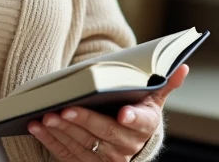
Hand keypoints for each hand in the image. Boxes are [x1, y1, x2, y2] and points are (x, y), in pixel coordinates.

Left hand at [26, 64, 188, 160]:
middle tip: (67, 108)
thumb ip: (164, 84)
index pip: (141, 123)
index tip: (123, 114)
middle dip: (84, 121)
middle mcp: (127, 146)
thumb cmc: (136, 112)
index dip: (132, 119)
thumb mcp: (152, 99)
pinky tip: (37, 125)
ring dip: (63, 131)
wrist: (127, 141)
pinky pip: (66, 154)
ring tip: (47, 114)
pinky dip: (50, 140)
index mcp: (145, 126)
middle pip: (104, 133)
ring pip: (83, 144)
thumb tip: (182, 66)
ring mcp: (105, 158)